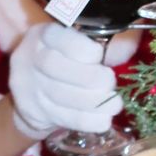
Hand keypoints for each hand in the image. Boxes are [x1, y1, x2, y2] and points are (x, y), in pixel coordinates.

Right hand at [9, 23, 120, 139]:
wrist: (33, 90)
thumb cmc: (66, 59)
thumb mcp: (76, 42)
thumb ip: (96, 44)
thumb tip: (126, 49)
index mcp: (45, 35)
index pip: (61, 38)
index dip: (85, 49)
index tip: (100, 56)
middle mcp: (31, 58)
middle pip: (57, 68)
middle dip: (91, 78)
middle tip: (111, 84)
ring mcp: (29, 87)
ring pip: (61, 96)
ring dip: (94, 103)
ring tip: (115, 104)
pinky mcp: (34, 112)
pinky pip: (63, 118)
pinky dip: (88, 121)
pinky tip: (104, 120)